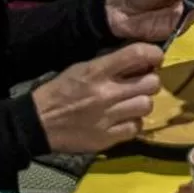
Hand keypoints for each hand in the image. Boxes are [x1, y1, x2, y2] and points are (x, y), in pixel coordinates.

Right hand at [31, 43, 163, 152]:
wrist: (38, 122)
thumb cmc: (60, 91)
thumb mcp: (81, 68)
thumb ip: (110, 64)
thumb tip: (140, 60)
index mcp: (97, 71)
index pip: (137, 54)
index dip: (153, 54)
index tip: (155, 58)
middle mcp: (106, 93)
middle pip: (151, 83)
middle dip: (149, 82)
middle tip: (141, 85)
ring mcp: (108, 117)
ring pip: (147, 106)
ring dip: (142, 104)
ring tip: (130, 104)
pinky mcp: (107, 138)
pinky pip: (136, 128)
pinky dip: (133, 124)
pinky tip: (122, 121)